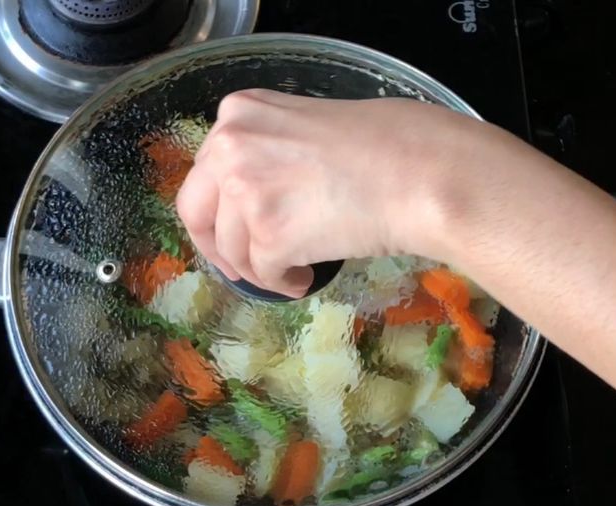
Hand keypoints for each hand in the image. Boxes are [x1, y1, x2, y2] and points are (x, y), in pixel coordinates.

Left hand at [176, 88, 462, 297]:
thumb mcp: (305, 127)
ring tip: (296, 270)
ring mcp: (245, 191)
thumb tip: (253, 197)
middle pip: (195, 212)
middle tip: (242, 267)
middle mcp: (230, 146)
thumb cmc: (384, 146)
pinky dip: (280, 283)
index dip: (216, 211)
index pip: (204, 173)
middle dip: (217, 247)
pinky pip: (261, 273)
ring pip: (231, 249)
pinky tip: (305, 278)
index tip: (229, 232)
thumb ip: (267, 152)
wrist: (420, 172)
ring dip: (259, 268)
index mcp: (239, 112)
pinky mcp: (268, 235)